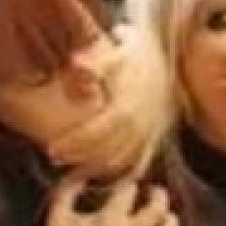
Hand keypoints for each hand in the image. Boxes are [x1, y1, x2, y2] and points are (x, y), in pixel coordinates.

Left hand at [47, 34, 171, 178]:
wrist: (173, 53)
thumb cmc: (138, 52)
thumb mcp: (117, 53)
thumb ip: (96, 63)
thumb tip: (76, 65)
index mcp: (126, 109)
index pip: (93, 134)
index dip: (72, 144)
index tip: (52, 148)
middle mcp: (139, 126)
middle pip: (104, 153)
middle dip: (78, 158)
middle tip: (55, 158)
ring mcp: (150, 134)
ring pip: (120, 162)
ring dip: (95, 169)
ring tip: (73, 168)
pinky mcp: (157, 137)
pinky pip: (138, 163)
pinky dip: (120, 172)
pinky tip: (102, 173)